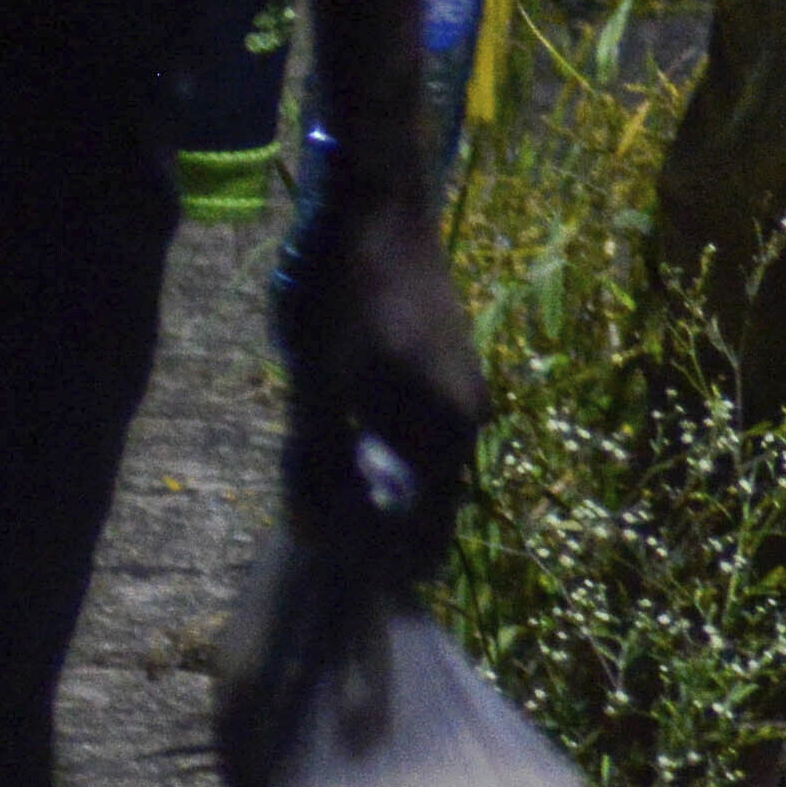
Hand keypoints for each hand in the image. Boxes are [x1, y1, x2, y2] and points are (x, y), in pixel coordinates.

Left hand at [279, 195, 491, 562]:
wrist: (378, 205)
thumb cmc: (343, 290)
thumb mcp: (318, 380)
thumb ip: (320, 460)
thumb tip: (316, 533)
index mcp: (444, 430)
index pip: (426, 534)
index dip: (382, 568)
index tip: (336, 582)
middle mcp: (469, 419)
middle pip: (429, 506)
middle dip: (379, 534)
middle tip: (320, 542)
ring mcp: (465, 390)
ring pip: (426, 471)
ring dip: (383, 494)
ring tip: (326, 500)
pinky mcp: (451, 368)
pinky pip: (425, 439)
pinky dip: (392, 460)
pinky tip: (348, 450)